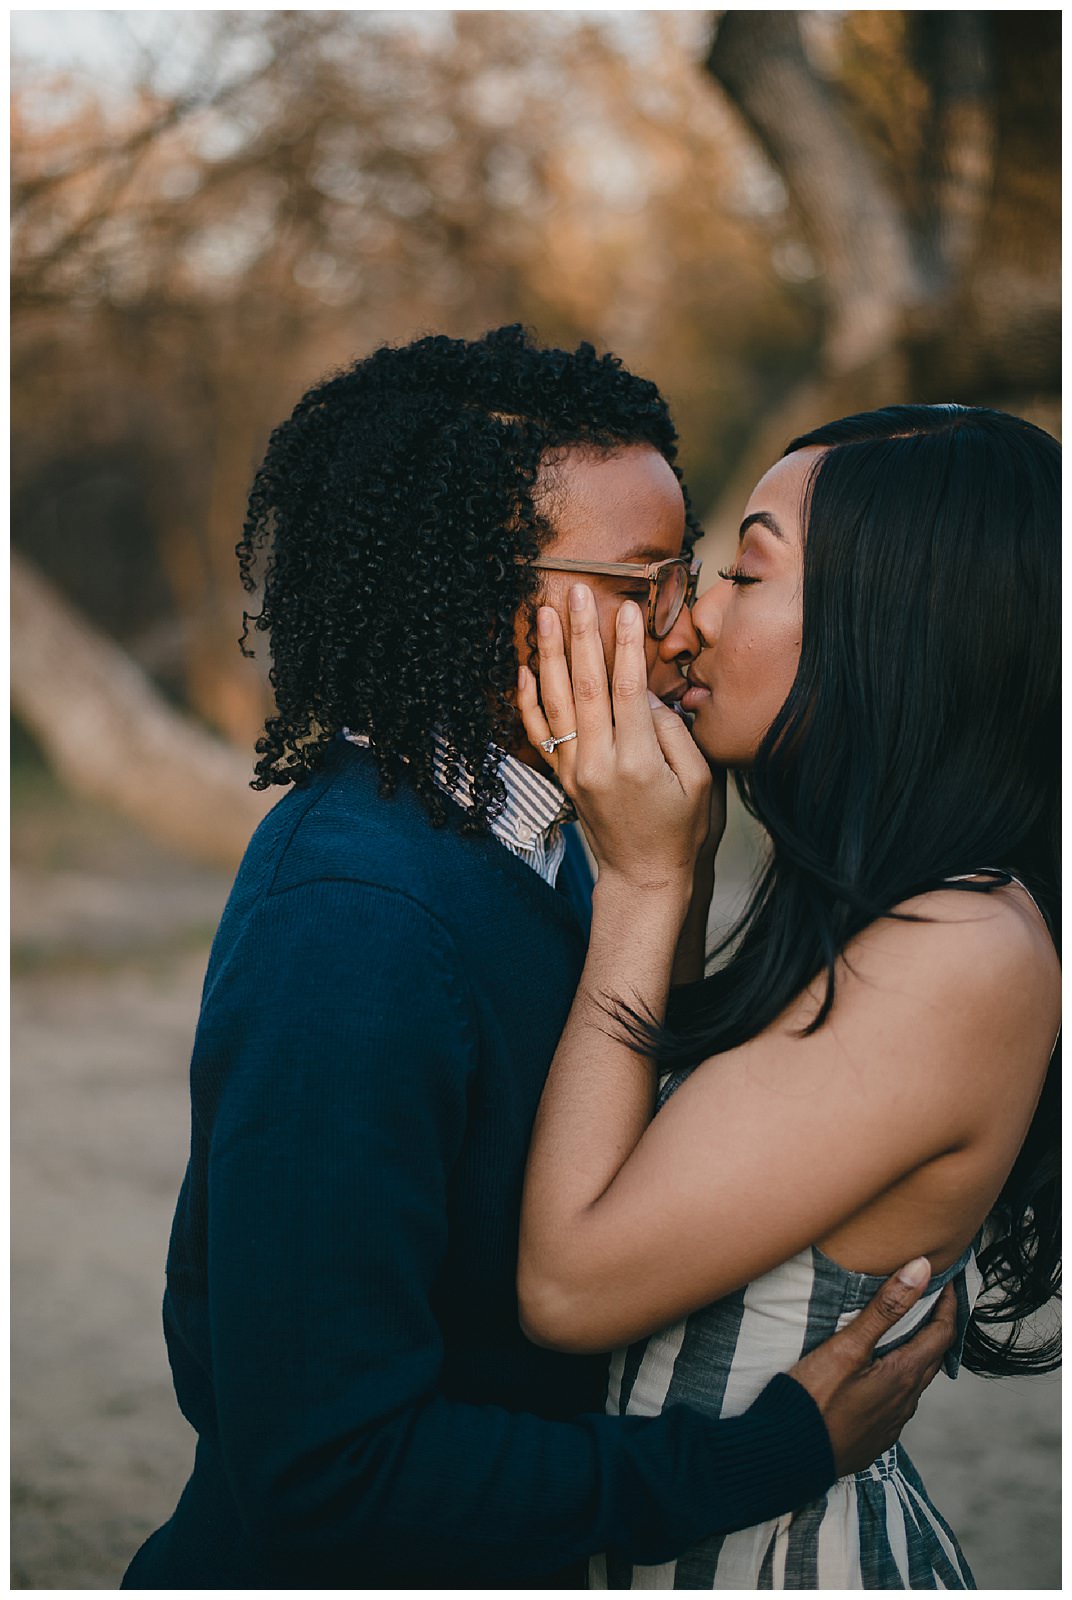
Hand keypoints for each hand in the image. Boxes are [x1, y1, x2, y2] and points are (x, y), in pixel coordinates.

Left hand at [517, 586, 711, 896]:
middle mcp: (599, 763)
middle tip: (576, 592)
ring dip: (548, 654)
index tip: (625, 607)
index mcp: (638, 761)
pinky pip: (538, 733)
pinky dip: (527, 700)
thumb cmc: (681, 829)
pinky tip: (524, 668)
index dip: (625, 645)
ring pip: (555, 702)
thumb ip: (673, 733)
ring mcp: (574, 770)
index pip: (627, 690)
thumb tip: (644, 694)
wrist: (643, 876)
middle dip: (581, 634)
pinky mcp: (562, 777)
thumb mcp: (698, 782)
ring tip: (544, 614)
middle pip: (585, 685)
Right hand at [787, 1259, 956, 1477]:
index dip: (949, 1303)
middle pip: (934, 1356)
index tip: (946, 1278)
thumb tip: (921, 1269)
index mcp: (905, 1375)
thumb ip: (885, 1308)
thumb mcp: (847, 1346)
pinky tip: (879, 1372)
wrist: (788, 1456)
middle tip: (930, 1297)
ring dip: (917, 1352)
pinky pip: (898, 1402)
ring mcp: (892, 1424)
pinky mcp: (875, 1438)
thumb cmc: (814, 1398)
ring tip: (904, 1330)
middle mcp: (906, 1402)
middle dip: (937, 1325)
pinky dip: (899, 1377)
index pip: (943, 1333)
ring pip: (916, 1381)